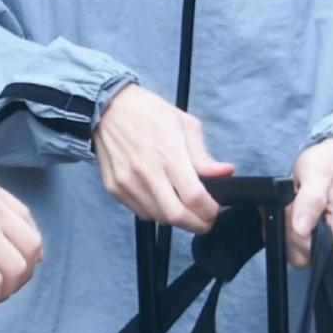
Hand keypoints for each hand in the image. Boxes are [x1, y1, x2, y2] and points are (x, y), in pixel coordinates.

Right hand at [93, 84, 234, 231]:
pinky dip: (155, 212)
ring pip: (158, 218)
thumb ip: (204, 156)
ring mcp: (128, 183)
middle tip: (205, 220)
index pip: (194, 197)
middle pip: (176, 216)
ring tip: (183, 206)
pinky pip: (140, 212)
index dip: (210, 211)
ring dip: (176, 218)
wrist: (108, 108)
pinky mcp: (114, 189)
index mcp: (168, 154)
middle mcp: (146, 172)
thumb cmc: (148, 113)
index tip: (215, 210)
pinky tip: (162, 198)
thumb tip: (224, 173)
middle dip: (197, 224)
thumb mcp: (185, 125)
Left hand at [285, 137, 332, 268]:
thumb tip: (302, 229)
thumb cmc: (328, 163)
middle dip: (289, 231)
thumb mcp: (317, 172)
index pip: (315, 252)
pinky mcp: (323, 241)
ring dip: (287, 229)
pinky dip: (288, 229)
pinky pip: (298, 246)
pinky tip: (291, 211)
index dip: (296, 236)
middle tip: (290, 203)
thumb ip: (311, 200)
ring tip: (291, 203)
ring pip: (297, 252)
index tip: (291, 209)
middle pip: (304, 255)